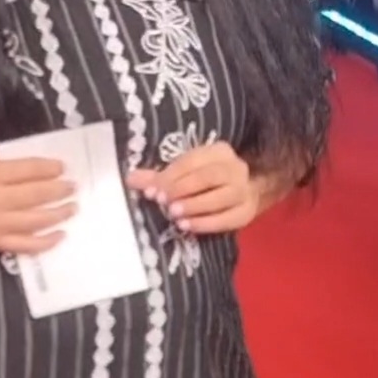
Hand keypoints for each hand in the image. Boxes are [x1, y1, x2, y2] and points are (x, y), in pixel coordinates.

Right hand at [0, 156, 77, 254]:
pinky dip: (46, 242)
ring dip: (59, 214)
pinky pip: (25, 245)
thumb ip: (0, 164)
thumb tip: (34, 167)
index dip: (50, 168)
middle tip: (74, 186)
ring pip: (36, 220)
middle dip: (60, 190)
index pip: (28, 170)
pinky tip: (60, 235)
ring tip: (72, 207)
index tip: (63, 167)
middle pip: (37, 195)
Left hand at [127, 142, 259, 235]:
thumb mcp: (184, 174)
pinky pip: (228, 218)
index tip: (153, 191)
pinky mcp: (246, 212)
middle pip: (211, 176)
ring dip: (196, 206)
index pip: (193, 160)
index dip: (172, 176)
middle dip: (185, 189)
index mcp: (218, 151)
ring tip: (174, 215)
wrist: (240, 195)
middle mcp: (236, 168)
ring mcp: (244, 190)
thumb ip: (159, 177)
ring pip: (222, 197)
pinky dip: (206, 223)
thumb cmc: (206, 182)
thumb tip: (132, 179)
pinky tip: (187, 226)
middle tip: (163, 202)